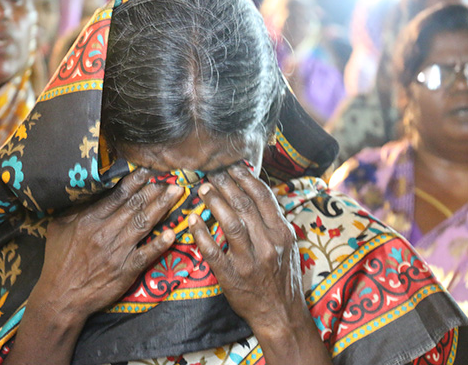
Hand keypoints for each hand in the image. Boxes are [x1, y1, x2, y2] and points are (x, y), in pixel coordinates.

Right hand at [34, 167, 184, 320]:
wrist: (60, 297)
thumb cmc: (58, 261)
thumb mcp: (58, 228)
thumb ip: (74, 209)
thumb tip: (87, 191)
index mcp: (89, 219)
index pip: (117, 195)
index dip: (135, 181)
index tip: (149, 170)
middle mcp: (105, 232)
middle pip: (135, 206)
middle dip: (154, 190)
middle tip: (171, 178)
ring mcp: (117, 251)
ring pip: (143, 224)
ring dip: (162, 207)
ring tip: (176, 193)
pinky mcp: (126, 270)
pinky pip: (146, 254)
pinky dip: (159, 244)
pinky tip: (173, 233)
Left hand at [188, 163, 305, 333]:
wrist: (281, 314)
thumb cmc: (283, 277)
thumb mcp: (288, 246)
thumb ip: (273, 221)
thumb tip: (256, 194)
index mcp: (282, 233)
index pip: (263, 197)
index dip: (245, 178)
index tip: (231, 166)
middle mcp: (268, 244)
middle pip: (244, 205)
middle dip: (226, 185)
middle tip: (211, 172)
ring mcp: (250, 261)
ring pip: (231, 224)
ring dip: (215, 202)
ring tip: (202, 189)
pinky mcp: (233, 276)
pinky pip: (214, 252)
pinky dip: (201, 235)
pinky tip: (192, 221)